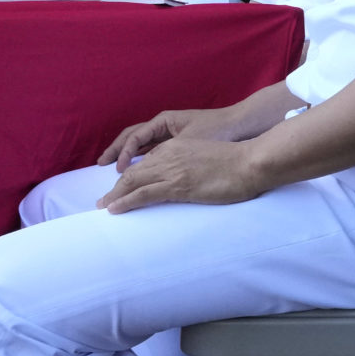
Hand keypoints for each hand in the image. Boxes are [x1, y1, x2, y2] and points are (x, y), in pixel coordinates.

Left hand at [96, 134, 266, 212]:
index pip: (147, 162)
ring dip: (114, 196)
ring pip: (133, 182)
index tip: (124, 188)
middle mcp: (170, 154)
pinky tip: (114, 209)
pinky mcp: (177, 185)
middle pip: (134, 171)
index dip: (132, 176)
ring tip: (103, 207)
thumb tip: (191, 180)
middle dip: (116, 187)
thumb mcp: (209, 158)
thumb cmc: (238, 163)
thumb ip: (194, 165)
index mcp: (177, 146)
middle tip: (103, 201)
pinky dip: (125, 202)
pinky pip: (143, 194)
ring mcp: (172, 170)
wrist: (251, 163)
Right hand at [98, 106, 222, 165]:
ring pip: (141, 144)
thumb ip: (167, 153)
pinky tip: (137, 171)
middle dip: (116, 150)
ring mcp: (170, 133)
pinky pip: (154, 150)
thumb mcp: (190, 142)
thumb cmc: (218, 130)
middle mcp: (163, 125)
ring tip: (113, 169)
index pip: (135, 136)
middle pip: (132, 137)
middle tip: (101, 164)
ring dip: (127, 155)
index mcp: (163, 121)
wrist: (242, 125)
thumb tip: (146, 167)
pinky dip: (142, 159)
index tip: (120, 170)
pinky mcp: (177, 143)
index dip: (124, 153)